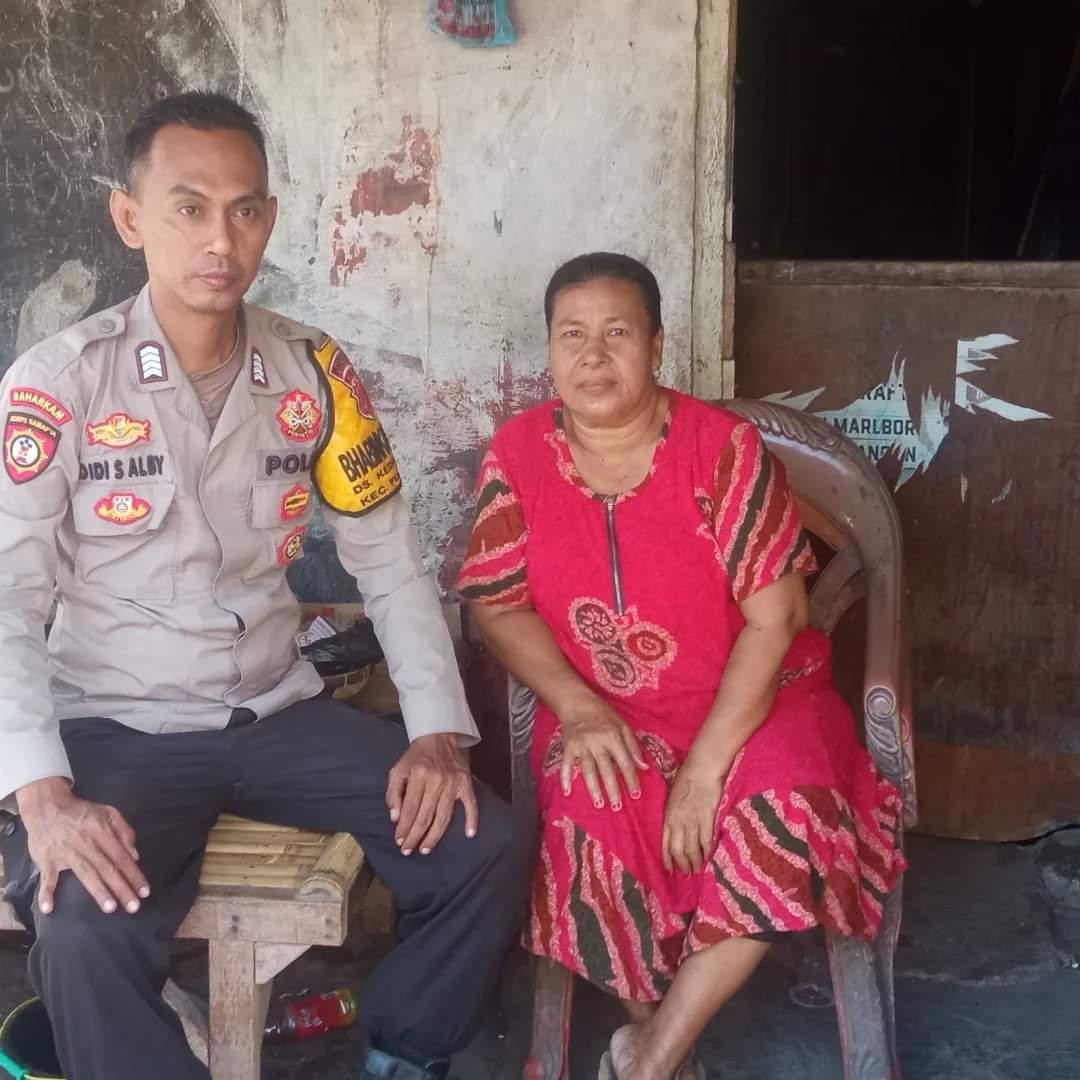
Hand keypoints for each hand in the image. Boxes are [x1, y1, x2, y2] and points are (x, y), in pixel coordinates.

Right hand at [15, 777, 149, 915]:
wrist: (47, 806)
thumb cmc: (82, 813)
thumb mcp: (108, 812)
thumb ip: (124, 831)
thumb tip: (134, 855)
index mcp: (102, 831)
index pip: (121, 857)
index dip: (134, 874)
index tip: (144, 892)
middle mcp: (86, 842)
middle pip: (107, 868)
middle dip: (122, 888)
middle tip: (133, 907)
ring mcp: (65, 852)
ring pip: (85, 874)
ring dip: (98, 891)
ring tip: (110, 907)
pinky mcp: (46, 859)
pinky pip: (47, 878)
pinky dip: (46, 893)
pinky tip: (49, 908)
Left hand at [386, 734, 477, 855]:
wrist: (440, 735)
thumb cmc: (417, 756)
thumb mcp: (398, 769)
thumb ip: (393, 793)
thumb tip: (395, 818)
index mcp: (417, 776)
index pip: (409, 809)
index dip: (403, 828)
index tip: (399, 841)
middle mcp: (436, 780)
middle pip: (424, 816)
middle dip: (415, 836)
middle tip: (409, 850)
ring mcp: (453, 783)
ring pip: (444, 816)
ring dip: (434, 836)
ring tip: (426, 849)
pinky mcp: (466, 783)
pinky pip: (470, 804)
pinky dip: (471, 819)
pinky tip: (470, 834)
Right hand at [558, 693, 645, 809]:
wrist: (577, 702)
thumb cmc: (603, 713)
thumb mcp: (623, 724)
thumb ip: (633, 746)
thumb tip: (644, 767)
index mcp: (613, 736)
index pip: (625, 762)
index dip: (631, 779)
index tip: (635, 795)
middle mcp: (597, 742)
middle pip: (607, 769)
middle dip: (613, 789)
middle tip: (617, 807)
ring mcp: (581, 745)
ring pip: (588, 770)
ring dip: (594, 788)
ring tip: (599, 804)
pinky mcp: (568, 746)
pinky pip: (566, 764)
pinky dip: (565, 778)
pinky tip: (567, 791)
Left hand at [662, 759, 725, 874]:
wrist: (702, 768)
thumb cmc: (686, 777)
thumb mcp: (671, 794)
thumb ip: (672, 812)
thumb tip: (673, 825)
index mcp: (668, 815)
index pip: (665, 844)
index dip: (668, 859)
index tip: (670, 870)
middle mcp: (679, 822)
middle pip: (679, 850)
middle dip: (682, 865)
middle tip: (686, 875)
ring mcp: (694, 821)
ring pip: (693, 849)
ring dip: (695, 862)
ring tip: (697, 870)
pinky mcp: (709, 818)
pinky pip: (707, 840)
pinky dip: (707, 851)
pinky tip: (708, 857)